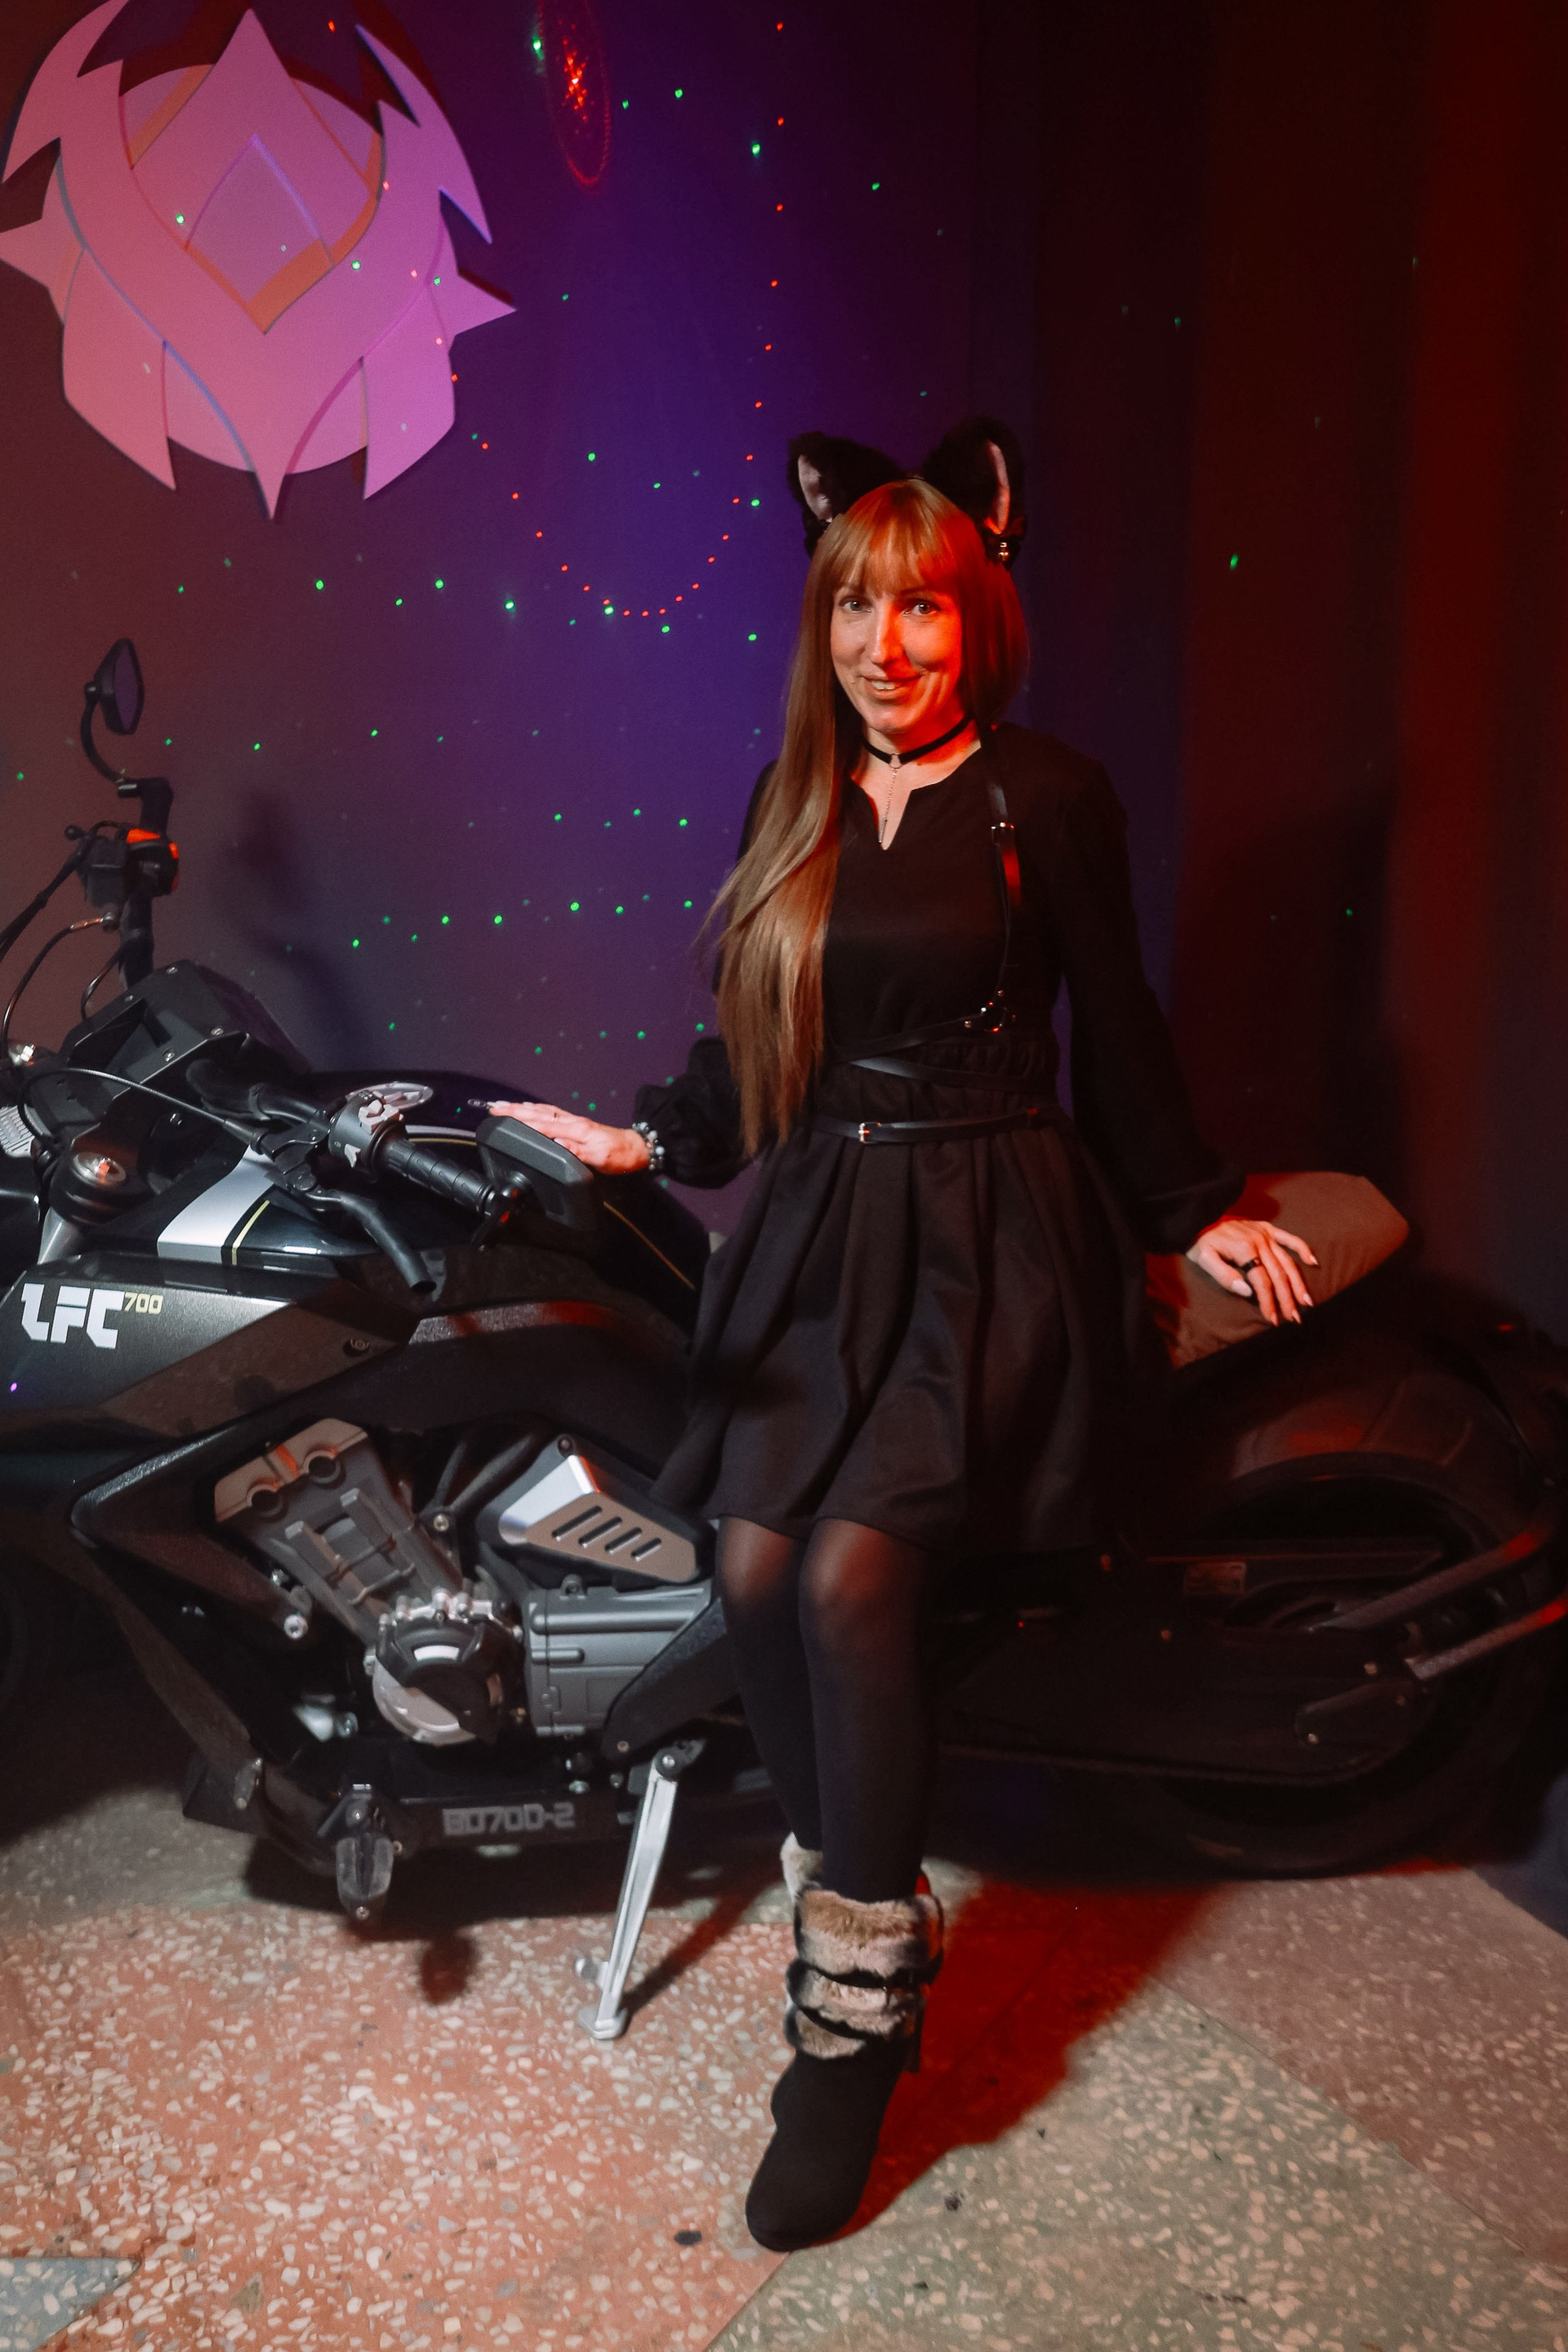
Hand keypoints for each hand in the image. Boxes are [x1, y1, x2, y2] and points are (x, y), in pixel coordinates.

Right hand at [485, 1100, 651, 1174]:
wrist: (637, 1149)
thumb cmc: (619, 1156)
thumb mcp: (599, 1158)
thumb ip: (575, 1152)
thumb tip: (553, 1144)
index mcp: (574, 1129)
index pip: (540, 1124)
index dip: (518, 1120)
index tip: (499, 1114)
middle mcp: (572, 1122)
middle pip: (538, 1113)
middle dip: (513, 1110)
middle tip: (493, 1107)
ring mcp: (574, 1122)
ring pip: (543, 1111)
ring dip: (522, 1109)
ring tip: (505, 1106)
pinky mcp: (577, 1125)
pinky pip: (552, 1114)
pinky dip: (537, 1111)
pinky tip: (531, 1111)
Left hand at [1186, 1216, 1317, 1326]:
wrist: (1198, 1218)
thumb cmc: (1200, 1242)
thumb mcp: (1204, 1259)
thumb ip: (1224, 1276)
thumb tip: (1247, 1292)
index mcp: (1244, 1249)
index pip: (1262, 1281)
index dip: (1268, 1301)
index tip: (1273, 1319)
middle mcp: (1259, 1241)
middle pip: (1279, 1275)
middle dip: (1287, 1298)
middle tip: (1295, 1318)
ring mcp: (1265, 1234)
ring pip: (1288, 1262)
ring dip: (1298, 1283)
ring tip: (1307, 1302)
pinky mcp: (1267, 1228)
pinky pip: (1290, 1238)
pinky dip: (1303, 1249)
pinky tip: (1313, 1262)